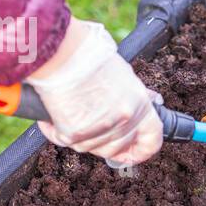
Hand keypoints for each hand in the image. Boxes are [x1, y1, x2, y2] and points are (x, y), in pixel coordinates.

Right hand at [27, 17, 162, 164]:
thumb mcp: (124, 75)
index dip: (142, 151)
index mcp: (139, 105)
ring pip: (91, 148)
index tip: (134, 153)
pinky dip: (56, 131)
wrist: (61, 52)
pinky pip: (65, 140)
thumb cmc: (89, 56)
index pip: (151, 141)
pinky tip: (54, 117)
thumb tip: (151, 101)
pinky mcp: (73, 133)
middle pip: (117, 147)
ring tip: (72, 113)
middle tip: (91, 126)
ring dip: (82, 136)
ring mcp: (99, 129)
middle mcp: (123, 120)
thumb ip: (136, 95)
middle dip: (105, 141)